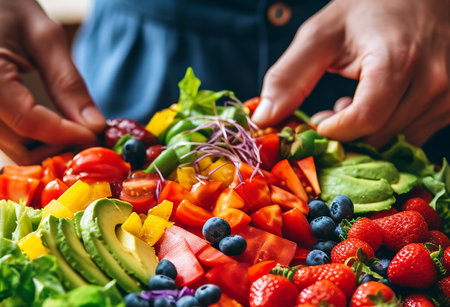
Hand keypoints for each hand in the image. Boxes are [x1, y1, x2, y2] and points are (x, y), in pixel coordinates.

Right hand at [0, 0, 105, 163]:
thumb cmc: (5, 6)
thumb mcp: (43, 36)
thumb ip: (68, 83)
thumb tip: (94, 124)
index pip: (29, 123)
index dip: (68, 135)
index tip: (96, 135)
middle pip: (19, 147)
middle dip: (60, 147)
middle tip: (89, 136)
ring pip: (13, 148)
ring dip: (47, 147)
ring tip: (75, 130)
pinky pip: (7, 138)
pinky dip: (34, 139)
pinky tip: (54, 126)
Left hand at [252, 0, 449, 147]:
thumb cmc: (369, 10)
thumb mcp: (321, 35)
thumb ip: (288, 76)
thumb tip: (262, 119)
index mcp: (397, 60)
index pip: (364, 120)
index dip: (333, 130)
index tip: (317, 122)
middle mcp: (431, 82)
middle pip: (377, 136)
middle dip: (345, 134)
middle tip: (328, 113)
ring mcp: (447, 97)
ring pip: (395, 142)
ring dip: (365, 133)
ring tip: (352, 102)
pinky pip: (413, 138)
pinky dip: (386, 131)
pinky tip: (376, 105)